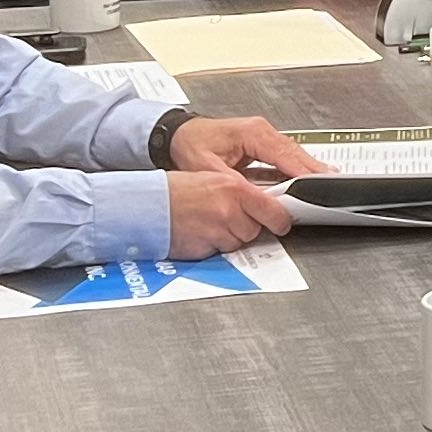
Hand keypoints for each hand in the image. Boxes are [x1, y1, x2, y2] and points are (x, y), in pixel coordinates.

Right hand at [165, 168, 296, 255]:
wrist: (149, 204)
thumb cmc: (176, 191)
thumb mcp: (214, 179)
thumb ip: (240, 193)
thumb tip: (262, 205)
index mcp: (235, 188)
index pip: (274, 211)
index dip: (280, 220)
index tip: (282, 222)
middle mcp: (229, 211)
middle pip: (256, 230)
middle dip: (245, 227)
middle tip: (227, 217)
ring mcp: (218, 232)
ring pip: (239, 242)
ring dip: (229, 237)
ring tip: (209, 223)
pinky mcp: (206, 249)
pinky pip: (221, 252)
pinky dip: (214, 246)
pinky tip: (201, 232)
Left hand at [170, 113, 323, 180]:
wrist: (176, 135)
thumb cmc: (189, 144)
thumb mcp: (206, 167)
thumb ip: (233, 183)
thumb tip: (253, 198)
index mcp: (251, 132)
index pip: (284, 154)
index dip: (301, 170)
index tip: (316, 182)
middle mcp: (260, 130)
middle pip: (294, 152)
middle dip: (312, 168)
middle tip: (330, 181)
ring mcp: (262, 135)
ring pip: (291, 153)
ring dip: (306, 167)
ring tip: (324, 179)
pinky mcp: (259, 143)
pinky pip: (282, 156)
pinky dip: (294, 166)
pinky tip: (304, 176)